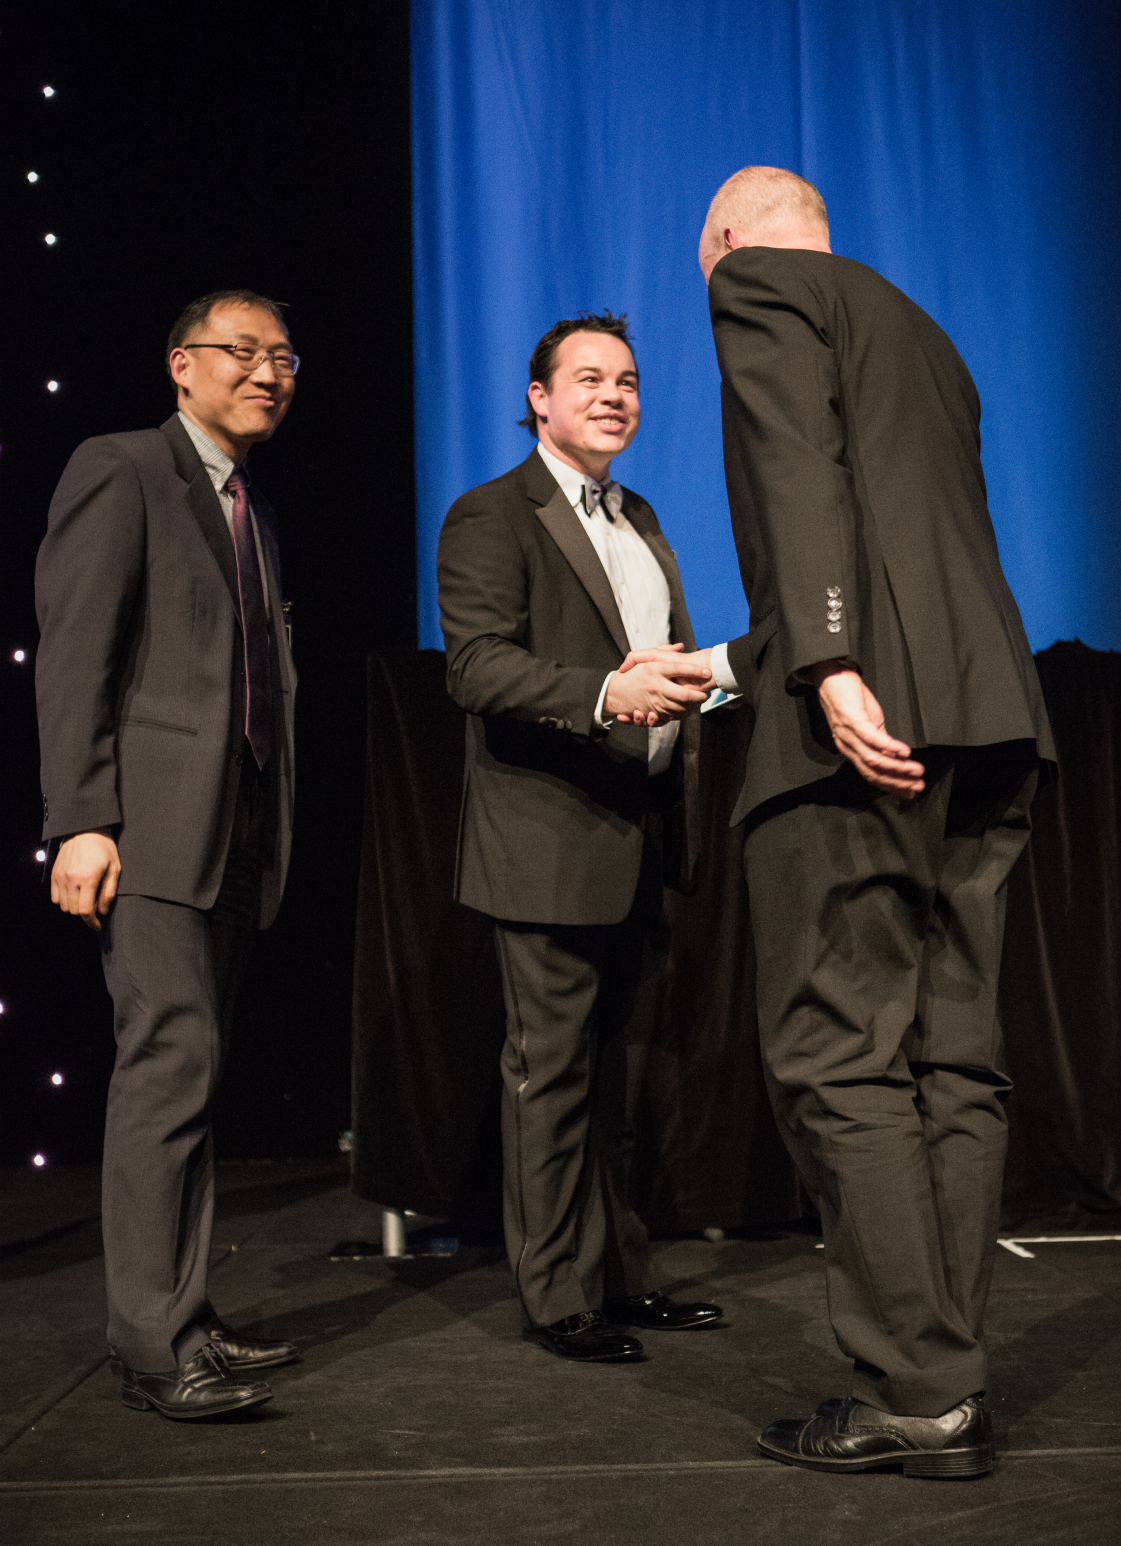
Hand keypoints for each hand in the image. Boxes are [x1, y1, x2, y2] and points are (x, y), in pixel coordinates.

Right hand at [51, 832, 120, 930]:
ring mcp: (61, 876)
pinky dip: (63, 900)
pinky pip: (55, 897)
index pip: (86, 910)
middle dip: (84, 914)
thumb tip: (102, 911)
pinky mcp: (54, 874)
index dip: (91, 922)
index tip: (96, 925)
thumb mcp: (114, 868)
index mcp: (89, 879)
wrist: (85, 829)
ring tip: (84, 899)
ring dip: (74, 907)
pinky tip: (73, 894)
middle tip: (93, 907)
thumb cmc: (104, 848)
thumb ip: (109, 892)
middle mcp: (72, 879)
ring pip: (63, 906)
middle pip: (73, 910)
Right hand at [614, 645, 712, 725]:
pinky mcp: (653, 713)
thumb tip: (680, 646)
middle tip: (707, 694)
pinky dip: (682, 714)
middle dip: (699, 695)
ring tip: (700, 700)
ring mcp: (654, 701)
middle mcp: (655, 686)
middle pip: (684, 693)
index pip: (679, 668)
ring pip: (680, 707)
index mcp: (654, 669)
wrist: (615, 692)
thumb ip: (663, 650)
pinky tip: (688, 709)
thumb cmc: (634, 673)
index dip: (695, 670)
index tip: (707, 672)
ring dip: (693, 705)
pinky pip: (672, 716)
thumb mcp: (645, 658)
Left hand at [813, 664, 924, 796]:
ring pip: (873, 760)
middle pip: (873, 773)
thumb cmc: (849, 698)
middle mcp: (847, 746)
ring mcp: (849, 734)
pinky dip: (890, 747)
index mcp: (851, 749)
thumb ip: (881, 743)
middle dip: (898, 783)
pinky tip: (904, 751)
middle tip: (917, 787)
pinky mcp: (853, 719)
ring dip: (898, 769)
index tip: (909, 793)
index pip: (871, 775)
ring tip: (916, 771)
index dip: (891, 786)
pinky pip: (872, 738)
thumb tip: (896, 758)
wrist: (831, 676)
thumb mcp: (869, 724)